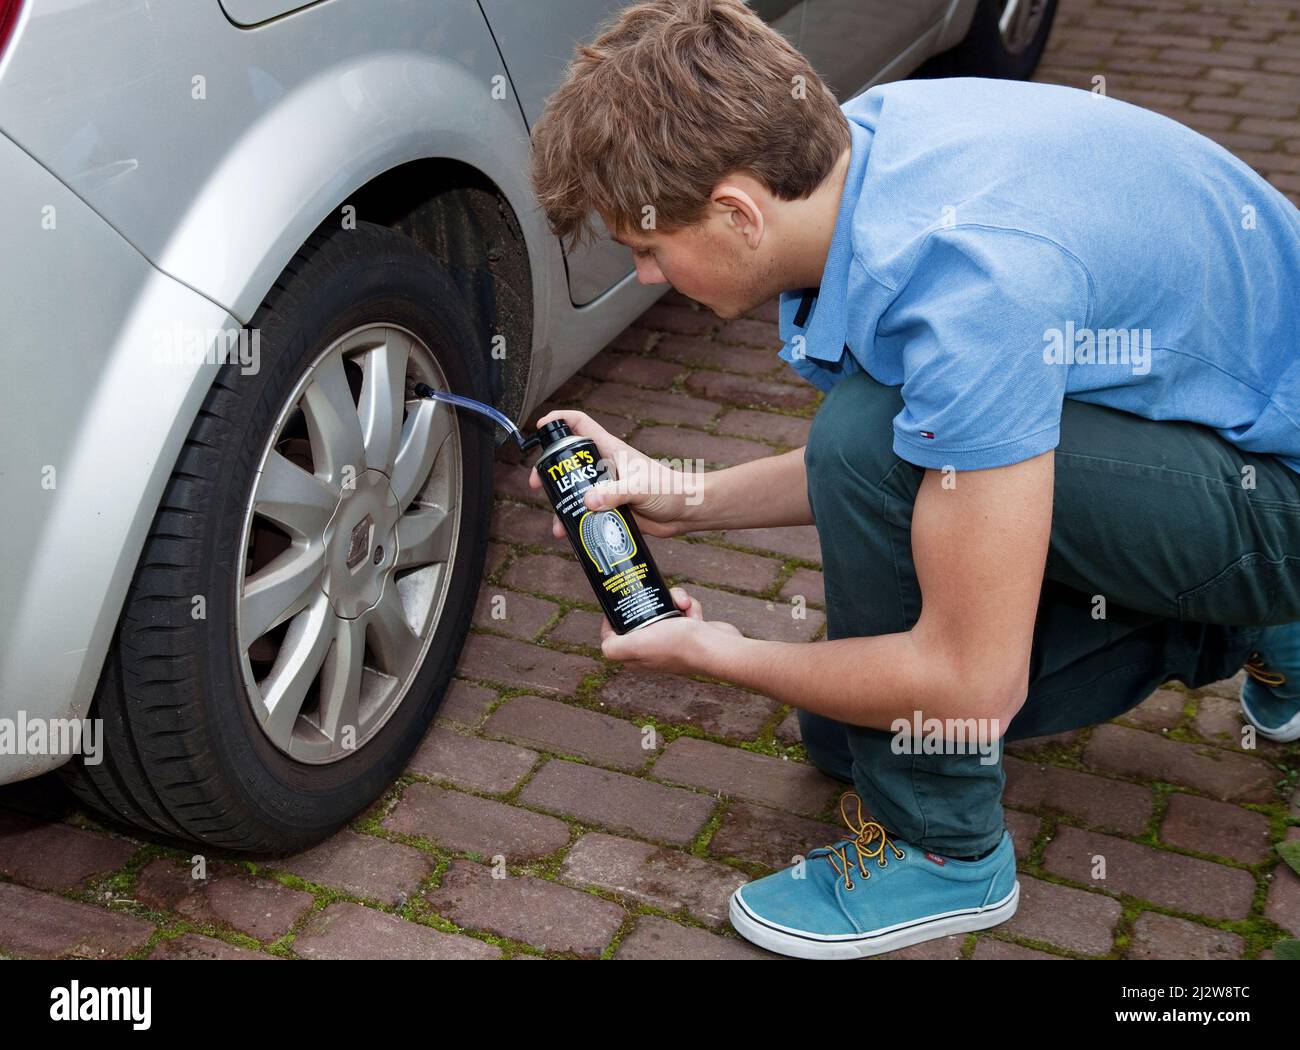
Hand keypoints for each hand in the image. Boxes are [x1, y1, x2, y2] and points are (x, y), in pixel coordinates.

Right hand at [528, 409, 695, 539]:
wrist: (687, 511)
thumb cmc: (671, 490)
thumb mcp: (639, 488)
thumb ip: (614, 494)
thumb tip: (587, 502)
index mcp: (610, 450)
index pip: (580, 424)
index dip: (558, 421)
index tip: (540, 428)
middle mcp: (605, 467)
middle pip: (569, 461)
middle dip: (549, 471)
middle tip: (536, 484)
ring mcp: (607, 487)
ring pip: (575, 490)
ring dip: (561, 504)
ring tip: (557, 524)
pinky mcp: (611, 508)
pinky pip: (586, 512)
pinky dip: (575, 521)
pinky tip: (570, 535)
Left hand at [599, 586, 742, 673]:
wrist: (717, 647)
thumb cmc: (679, 645)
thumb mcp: (637, 646)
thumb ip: (613, 647)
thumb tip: (605, 643)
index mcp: (637, 657)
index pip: (615, 636)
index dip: (615, 618)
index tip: (622, 601)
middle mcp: (653, 651)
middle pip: (641, 617)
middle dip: (651, 602)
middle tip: (658, 598)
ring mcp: (672, 641)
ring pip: (664, 609)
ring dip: (674, 602)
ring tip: (682, 605)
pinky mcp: (690, 633)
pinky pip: (684, 610)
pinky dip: (689, 607)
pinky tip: (694, 613)